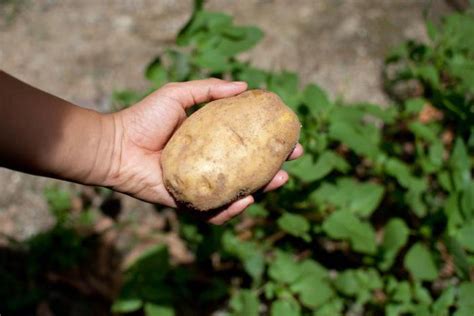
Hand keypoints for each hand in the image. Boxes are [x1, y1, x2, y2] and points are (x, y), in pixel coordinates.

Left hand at [105, 79, 302, 223]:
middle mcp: (209, 166)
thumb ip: (210, 89)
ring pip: (237, 194)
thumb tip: (245, 85)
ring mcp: (200, 186)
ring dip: (262, 190)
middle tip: (291, 160)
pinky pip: (214, 212)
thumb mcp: (179, 95)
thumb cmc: (144, 118)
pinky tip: (246, 199)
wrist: (116, 144)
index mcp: (210, 144)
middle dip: (274, 168)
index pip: (246, 144)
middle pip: (248, 171)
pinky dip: (232, 210)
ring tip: (279, 180)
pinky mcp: (188, 204)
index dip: (269, 141)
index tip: (288, 134)